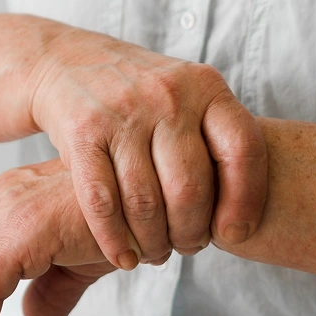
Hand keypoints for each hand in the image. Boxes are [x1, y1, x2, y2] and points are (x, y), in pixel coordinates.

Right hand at [29, 27, 267, 268]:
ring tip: (157, 252)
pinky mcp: (82, 131)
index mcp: (205, 87)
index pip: (243, 150)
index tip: (235, 234)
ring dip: (153, 242)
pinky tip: (124, 256)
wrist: (69, 59)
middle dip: (191, 233)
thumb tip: (242, 215)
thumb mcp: (189, 96)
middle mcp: (167, 95)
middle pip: (191, 188)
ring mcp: (122, 112)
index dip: (246, 201)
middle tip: (188, 246)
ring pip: (145, 202)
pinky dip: (114, 239)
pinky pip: (102, 200)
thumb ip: (216, 140)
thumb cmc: (142, 93)